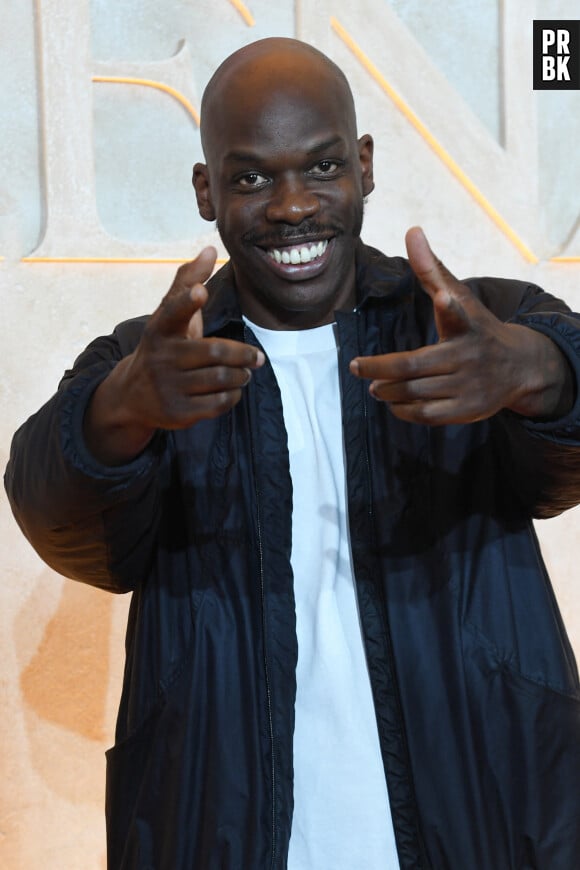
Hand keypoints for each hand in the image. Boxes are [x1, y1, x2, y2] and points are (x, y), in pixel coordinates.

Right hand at [84, 247, 263, 463]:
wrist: (134, 394)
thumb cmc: (164, 345)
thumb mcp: (168, 315)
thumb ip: (187, 282)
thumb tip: (209, 248)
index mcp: (159, 329)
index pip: (172, 311)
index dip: (187, 301)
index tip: (201, 291)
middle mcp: (161, 357)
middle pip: (215, 353)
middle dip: (244, 355)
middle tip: (257, 358)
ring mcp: (168, 387)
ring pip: (222, 378)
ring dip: (242, 375)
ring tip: (246, 372)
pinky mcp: (178, 412)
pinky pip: (219, 403)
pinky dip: (234, 395)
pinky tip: (233, 389)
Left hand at [350, 227, 572, 425]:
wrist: (520, 367)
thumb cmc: (478, 327)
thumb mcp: (460, 296)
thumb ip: (432, 270)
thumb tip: (413, 231)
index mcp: (466, 325)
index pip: (458, 313)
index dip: (449, 306)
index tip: (443, 298)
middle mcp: (469, 356)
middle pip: (413, 366)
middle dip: (379, 369)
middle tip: (356, 367)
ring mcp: (469, 386)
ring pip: (415, 393)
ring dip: (387, 390)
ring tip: (373, 385)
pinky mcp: (467, 410)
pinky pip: (426, 414)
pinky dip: (403, 410)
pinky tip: (392, 402)